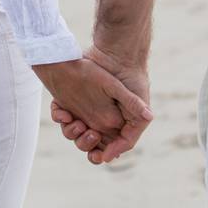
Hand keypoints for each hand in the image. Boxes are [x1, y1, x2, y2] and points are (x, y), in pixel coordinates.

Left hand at [50, 45, 151, 164]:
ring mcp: (83, 110)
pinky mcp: (70, 102)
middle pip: (90, 142)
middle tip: (89, 132)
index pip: (111, 144)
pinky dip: (60, 116)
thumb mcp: (127, 90)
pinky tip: (62, 111)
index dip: (107, 153)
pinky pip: (62, 116)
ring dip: (72, 131)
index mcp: (115, 119)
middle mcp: (99, 118)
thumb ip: (134, 108)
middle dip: (86, 143)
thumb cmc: (118, 71)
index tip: (101, 156)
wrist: (105, 51)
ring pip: (74, 132)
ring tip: (76, 122)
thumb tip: (146, 120)